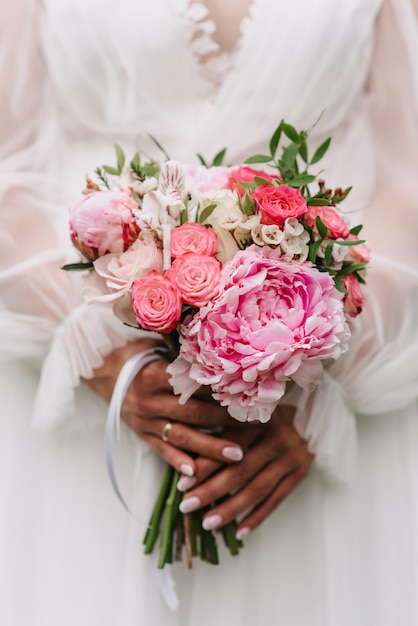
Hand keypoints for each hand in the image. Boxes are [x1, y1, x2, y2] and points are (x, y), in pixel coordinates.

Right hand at [82, 339, 245, 475]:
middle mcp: (149, 400)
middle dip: (225, 421)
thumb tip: (221, 348)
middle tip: (254, 426)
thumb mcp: (157, 345)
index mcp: (154, 375)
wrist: (104, 372)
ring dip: (210, 447)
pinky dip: (179, 462)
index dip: (221, 390)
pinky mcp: (142, 434)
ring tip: (237, 455)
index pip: (193, 384)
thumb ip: (183, 352)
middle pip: (193, 413)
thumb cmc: (138, 355)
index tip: (247, 393)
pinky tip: (196, 473)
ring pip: (182, 437)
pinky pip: (162, 451)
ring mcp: (145, 420)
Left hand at [178, 405, 313, 537]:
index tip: (182, 484)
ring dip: (230, 509)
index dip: (204, 465)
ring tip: (207, 523)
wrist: (306, 414)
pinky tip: (239, 532)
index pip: (226, 446)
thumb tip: (182, 453)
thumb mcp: (241, 410)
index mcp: (258, 418)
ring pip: (257, 489)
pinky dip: (257, 517)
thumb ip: (216, 424)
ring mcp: (291, 456)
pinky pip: (276, 499)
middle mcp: (276, 436)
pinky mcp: (300, 472)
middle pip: (240, 470)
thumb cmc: (259, 413)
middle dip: (211, 491)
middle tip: (187, 507)